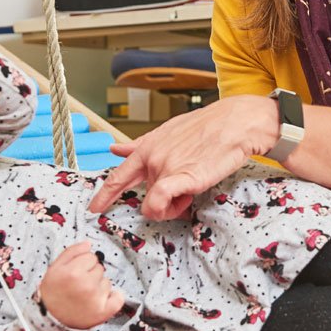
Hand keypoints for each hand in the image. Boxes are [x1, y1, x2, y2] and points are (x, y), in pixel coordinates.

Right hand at [38, 242, 123, 329]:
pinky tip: (102, 299)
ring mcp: (96, 299)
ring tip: (85, 295)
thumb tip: (88, 244)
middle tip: (79, 285)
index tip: (75, 272)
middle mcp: (86, 285)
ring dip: (99, 286)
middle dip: (91, 274)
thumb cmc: (53, 293)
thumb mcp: (54, 268)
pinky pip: (119, 298)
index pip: (91, 256)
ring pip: (107, 281)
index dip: (83, 263)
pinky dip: (114, 297)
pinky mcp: (103, 312)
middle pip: (100, 268)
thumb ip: (71, 252)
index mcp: (73, 273)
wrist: (52, 319)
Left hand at [88, 95, 276, 220]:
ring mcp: (165, 167)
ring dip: (175, 204)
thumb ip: (140, 144)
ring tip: (193, 186)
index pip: (118, 176)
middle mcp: (152, 158)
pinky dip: (167, 208)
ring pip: (157, 204)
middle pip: (145, 197)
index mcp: (147, 147)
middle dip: (162, 201)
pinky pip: (158, 201)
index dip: (104, 195)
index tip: (95, 208)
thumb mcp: (168, 131)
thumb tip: (115, 148)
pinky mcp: (181, 177)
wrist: (236, 122)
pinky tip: (184, 200)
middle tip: (183, 191)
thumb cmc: (207, 127)